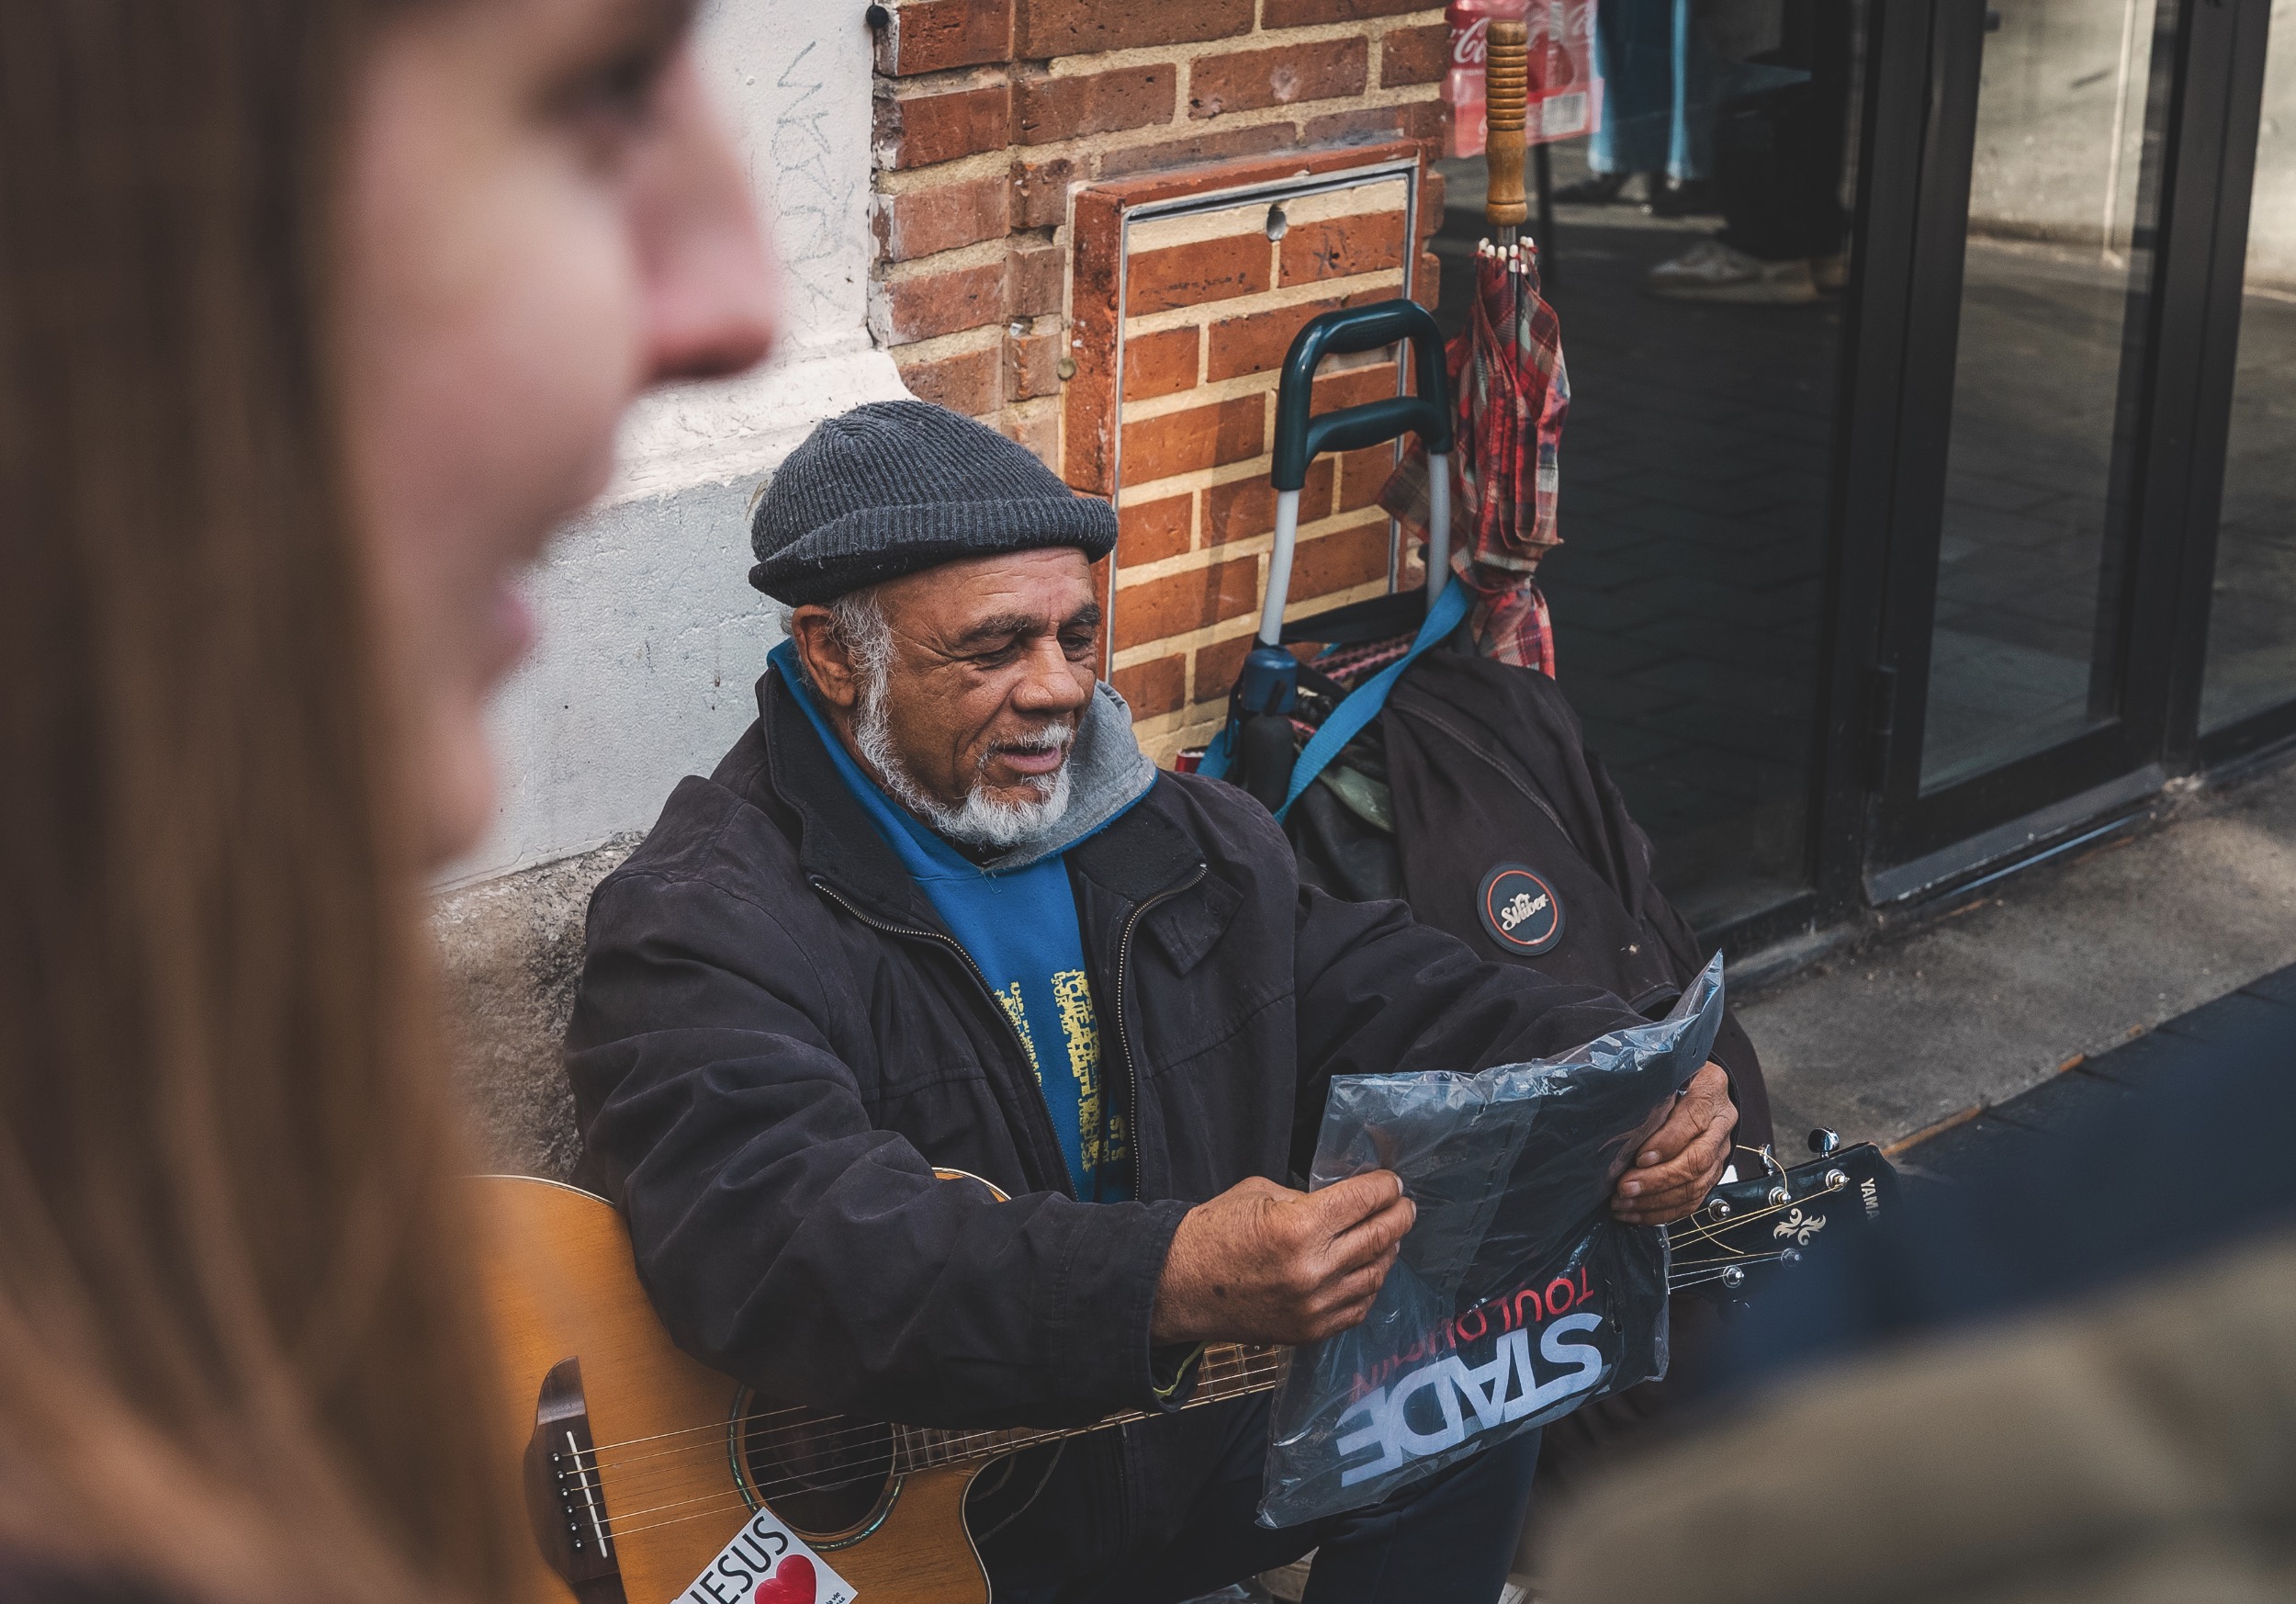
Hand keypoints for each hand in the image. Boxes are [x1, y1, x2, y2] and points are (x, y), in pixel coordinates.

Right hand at [1150, 1172, 1415, 1345]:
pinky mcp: (1309, 1332)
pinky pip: (1357, 1308)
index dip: (1385, 1188)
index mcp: (1299, 1226)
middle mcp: (1314, 1269)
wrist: (1179, 1285)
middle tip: (1404, 1205)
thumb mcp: (1260, 1193)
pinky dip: (1369, 1286)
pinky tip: (1369, 1270)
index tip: (1392, 1183)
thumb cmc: (1213, 1232)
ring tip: (1390, 1237)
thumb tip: (1344, 1203)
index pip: (1363, 1201)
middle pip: (1379, 1237)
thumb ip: (1307, 1199)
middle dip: (1398, 1216)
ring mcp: (1314, 1306)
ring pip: (1375, 1275)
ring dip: (1388, 1252)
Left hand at [1610, 1062, 1735, 1225]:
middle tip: (1624, 1187)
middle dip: (1658, 1179)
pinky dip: (1664, 1212)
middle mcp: (1722, 1123)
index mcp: (1710, 1089)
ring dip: (1657, 1200)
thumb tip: (1614, 1111)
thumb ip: (1649, 1088)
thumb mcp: (1664, 1071)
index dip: (1667, 1142)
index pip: (1693, 1120)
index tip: (1639, 1157)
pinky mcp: (1713, 1172)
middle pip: (1696, 1159)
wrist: (1700, 1085)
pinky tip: (1637, 1213)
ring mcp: (1721, 1151)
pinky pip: (1693, 1200)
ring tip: (1624, 1204)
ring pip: (1695, 1185)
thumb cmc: (1674, 1075)